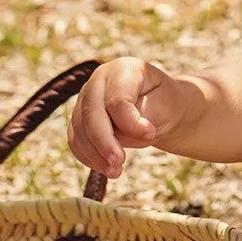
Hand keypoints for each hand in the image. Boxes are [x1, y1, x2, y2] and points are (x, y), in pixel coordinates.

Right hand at [69, 58, 200, 179]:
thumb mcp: (166, 105)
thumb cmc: (165, 104)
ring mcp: (86, 98)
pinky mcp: (80, 118)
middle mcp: (99, 80)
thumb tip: (120, 133)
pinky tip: (104, 168)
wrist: (160, 109)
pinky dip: (87, 156)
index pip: (117, 98)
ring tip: (116, 172)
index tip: (150, 135)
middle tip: (118, 164)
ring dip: (95, 154)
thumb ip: (144, 115)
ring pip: (80, 128)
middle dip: (103, 141)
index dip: (130, 122)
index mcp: (124, 69)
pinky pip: (75, 140)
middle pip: (92, 112)